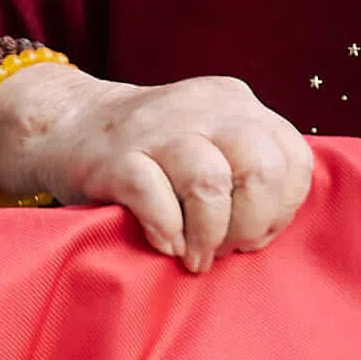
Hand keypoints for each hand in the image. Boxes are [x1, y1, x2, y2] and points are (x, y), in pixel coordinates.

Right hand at [0, 66, 315, 269]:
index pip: (292, 156)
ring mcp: (157, 128)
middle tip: (227, 249)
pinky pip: (153, 196)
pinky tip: (165, 243)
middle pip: (260, 168)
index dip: (282, 207)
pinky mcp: (115, 157)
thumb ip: (245, 166)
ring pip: (210, 182)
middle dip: (251, 224)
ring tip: (196, 256)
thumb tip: (271, 226)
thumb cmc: (152, 151)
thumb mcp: (210, 139)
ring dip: (209, 234)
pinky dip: (166, 230)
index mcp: (236, 103)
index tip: (256, 232)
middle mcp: (203, 107)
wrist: (68, 125)